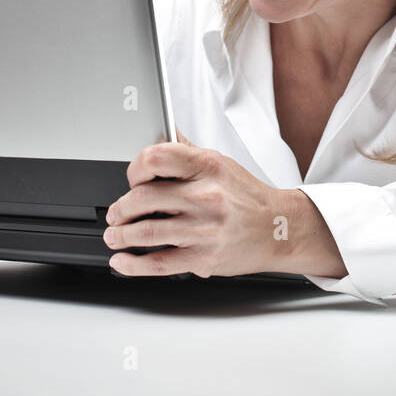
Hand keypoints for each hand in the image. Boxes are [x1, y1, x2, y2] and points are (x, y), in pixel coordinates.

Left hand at [105, 131, 337, 277]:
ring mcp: (204, 229)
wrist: (280, 229)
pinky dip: (134, 265)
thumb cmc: (248, 197)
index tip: (131, 178)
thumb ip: (188, 151)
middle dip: (120, 208)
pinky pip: (159, 262)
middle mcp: (206, 196)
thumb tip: (164, 131)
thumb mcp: (222, 164)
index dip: (134, 168)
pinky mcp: (204, 258)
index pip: (157, 157)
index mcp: (208, 167)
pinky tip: (123, 261)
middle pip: (143, 197)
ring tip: (114, 234)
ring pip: (146, 232)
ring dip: (121, 235)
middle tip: (115, 213)